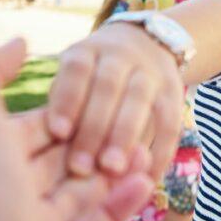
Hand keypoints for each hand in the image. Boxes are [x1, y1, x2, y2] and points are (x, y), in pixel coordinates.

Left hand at [46, 23, 184, 181]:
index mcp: (87, 51)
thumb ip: (61, 101)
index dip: (68, 100)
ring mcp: (150, 71)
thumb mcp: (72, 75)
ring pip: (139, 102)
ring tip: (113, 172)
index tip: (57, 133)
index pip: (76, 71)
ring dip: (125, 138)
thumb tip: (46, 140)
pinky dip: (160, 152)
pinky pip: (170, 123)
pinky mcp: (174, 92)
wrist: (146, 42)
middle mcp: (120, 55)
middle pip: (108, 88)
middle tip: (80, 167)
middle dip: (94, 128)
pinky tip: (146, 178)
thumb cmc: (91, 79)